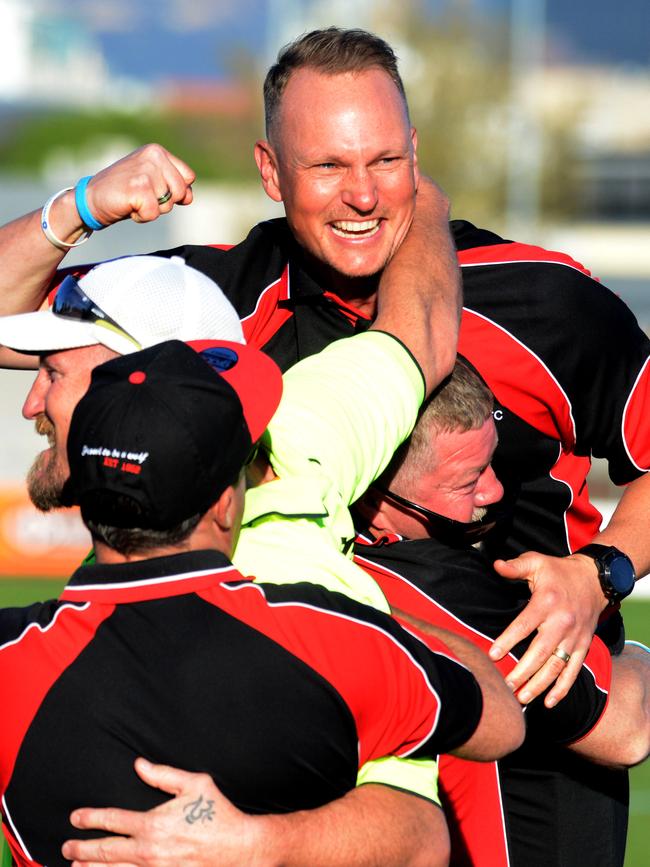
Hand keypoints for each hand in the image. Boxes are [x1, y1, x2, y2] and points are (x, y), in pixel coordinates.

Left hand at [62, 758, 263, 865]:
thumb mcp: (195, 783)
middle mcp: (149, 850)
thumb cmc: (217, 813)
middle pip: (105, 851)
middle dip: (82, 848)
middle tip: (66, 847)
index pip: (113, 820)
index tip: (75, 818)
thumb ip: (163, 774)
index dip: (90, 818)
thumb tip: (139, 764)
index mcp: (154, 823)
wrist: (239, 848)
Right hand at [84, 144, 194, 226]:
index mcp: (157, 151)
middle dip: (165, 202)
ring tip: (133, 200)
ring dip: (152, 210)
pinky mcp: (138, 187)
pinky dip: (142, 217)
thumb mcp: (152, 182)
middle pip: (181, 192)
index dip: (176, 191)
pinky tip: (128, 206)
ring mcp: (145, 170)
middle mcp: (153, 156)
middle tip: (142, 196)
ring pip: (168, 204)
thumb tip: (189, 197)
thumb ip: (174, 185)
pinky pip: (154, 213)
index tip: (154, 190)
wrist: (91, 198)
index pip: (188, 177)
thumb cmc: (124, 192)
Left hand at [489, 551, 607, 706]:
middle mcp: (562, 623)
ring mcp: (574, 637)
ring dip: (539, 685)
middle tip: (505, 686)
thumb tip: (496, 565)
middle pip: (540, 652)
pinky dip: (562, 688)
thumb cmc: (558, 571)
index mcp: (546, 602)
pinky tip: (549, 702)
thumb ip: (516, 566)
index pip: (524, 625)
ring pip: (556, 666)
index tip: (493, 655)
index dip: (508, 641)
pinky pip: (573, 670)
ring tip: (521, 698)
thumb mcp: (537, 562)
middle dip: (522, 671)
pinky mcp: (584, 646)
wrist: (594, 579)